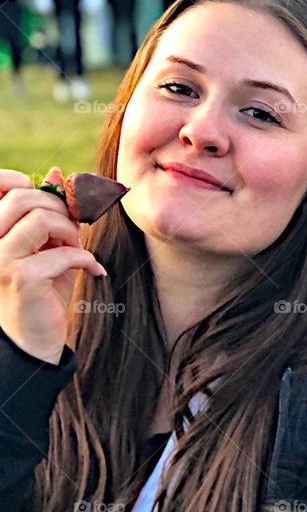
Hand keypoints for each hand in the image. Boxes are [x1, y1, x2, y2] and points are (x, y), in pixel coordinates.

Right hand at [0, 167, 105, 363]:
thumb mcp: (45, 246)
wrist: (33, 339)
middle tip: (72, 231)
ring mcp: (0, 259)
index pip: (0, 183)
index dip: (32, 185)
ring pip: (41, 220)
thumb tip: (57, 173)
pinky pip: (63, 253)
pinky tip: (92, 270)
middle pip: (23, 198)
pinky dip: (85, 259)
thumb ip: (49, 213)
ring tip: (77, 250)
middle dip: (58, 209)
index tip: (55, 205)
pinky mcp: (21, 278)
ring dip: (70, 232)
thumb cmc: (41, 290)